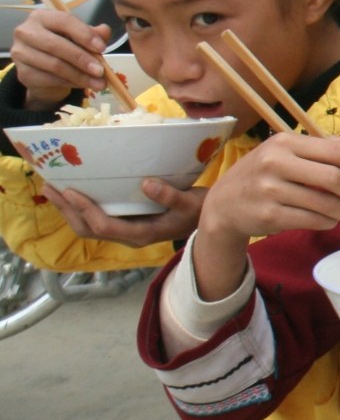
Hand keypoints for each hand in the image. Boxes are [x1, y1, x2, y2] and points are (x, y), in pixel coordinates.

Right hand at [10, 10, 111, 109]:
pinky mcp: (22, 73)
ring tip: (99, 83)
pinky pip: (50, 80)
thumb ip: (92, 33)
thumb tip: (104, 31)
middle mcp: (26, 32)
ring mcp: (21, 53)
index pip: (64, 21)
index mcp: (41, 17)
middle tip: (101, 71)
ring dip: (80, 76)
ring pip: (54, 65)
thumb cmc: (63, 46)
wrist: (44, 70)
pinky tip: (84, 85)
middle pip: (56, 45)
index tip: (102, 48)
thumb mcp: (79, 37)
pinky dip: (71, 83)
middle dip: (82, 59)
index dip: (84, 35)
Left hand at [45, 178, 201, 248]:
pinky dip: (79, 209)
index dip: (85, 210)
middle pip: (87, 229)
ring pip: (87, 227)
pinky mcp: (126, 225)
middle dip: (66, 209)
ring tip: (53, 189)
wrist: (209, 224)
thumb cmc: (200, 212)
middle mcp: (129, 237)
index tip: (70, 190)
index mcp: (141, 233)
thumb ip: (170, 195)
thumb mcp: (191, 202)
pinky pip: (95, 221)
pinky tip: (73, 195)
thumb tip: (146, 183)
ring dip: (68, 210)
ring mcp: (126, 233)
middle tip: (50, 186)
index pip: (104, 226)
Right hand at [192, 129, 339, 299]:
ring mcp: (269, 190)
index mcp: (285, 142)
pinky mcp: (268, 215)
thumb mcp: (291, 152)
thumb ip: (328, 146)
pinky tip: (329, 219)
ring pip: (324, 203)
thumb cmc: (265, 174)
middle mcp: (275, 163)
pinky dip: (327, 221)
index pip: (336, 152)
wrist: (224, 204)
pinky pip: (311, 220)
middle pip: (333, 178)